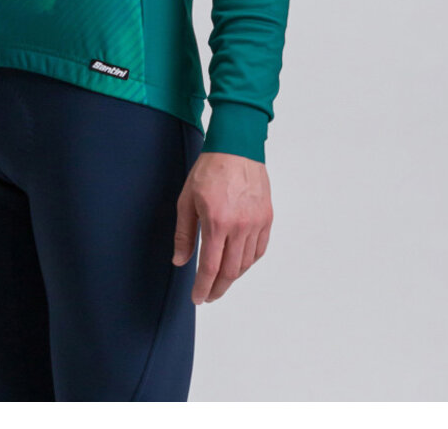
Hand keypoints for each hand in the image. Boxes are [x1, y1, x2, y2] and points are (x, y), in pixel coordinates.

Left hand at [171, 150, 272, 303]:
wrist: (236, 147)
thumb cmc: (209, 170)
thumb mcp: (187, 200)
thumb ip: (184, 234)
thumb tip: (180, 261)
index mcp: (217, 222)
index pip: (210, 268)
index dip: (203, 287)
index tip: (197, 298)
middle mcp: (240, 226)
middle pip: (230, 272)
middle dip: (218, 289)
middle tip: (208, 296)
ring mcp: (256, 223)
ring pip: (246, 263)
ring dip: (233, 277)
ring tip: (220, 280)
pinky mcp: (267, 218)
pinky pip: (259, 250)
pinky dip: (248, 262)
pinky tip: (238, 264)